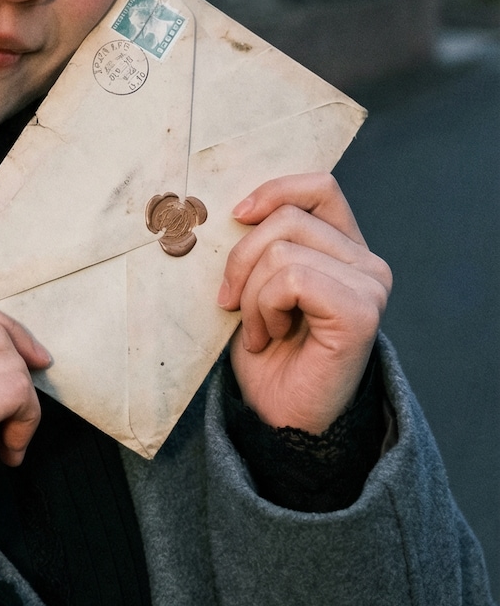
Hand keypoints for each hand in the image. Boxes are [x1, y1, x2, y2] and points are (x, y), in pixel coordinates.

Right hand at [0, 293, 49, 564]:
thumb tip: (14, 336)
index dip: (5, 328)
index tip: (28, 360)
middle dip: (16, 372)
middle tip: (10, 419)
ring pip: (8, 360)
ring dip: (22, 404)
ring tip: (2, 443)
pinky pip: (17, 391)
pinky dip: (26, 423)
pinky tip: (7, 455)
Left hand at [217, 174, 391, 432]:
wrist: (280, 417)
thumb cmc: (268, 354)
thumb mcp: (256, 283)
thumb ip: (264, 241)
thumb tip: (235, 208)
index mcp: (347, 249)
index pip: (318, 188)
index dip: (274, 192)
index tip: (237, 217)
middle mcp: (368, 264)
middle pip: (288, 217)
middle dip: (242, 261)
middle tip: (235, 306)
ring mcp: (370, 287)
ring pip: (283, 250)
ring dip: (252, 294)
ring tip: (260, 329)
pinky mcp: (361, 312)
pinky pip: (291, 279)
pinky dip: (265, 308)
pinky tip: (272, 337)